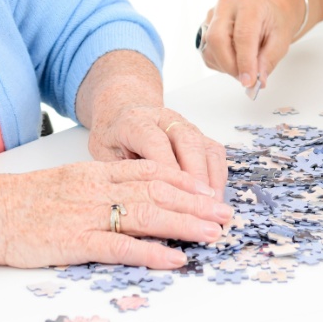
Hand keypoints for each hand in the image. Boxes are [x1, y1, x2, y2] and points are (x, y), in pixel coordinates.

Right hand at [0, 159, 232, 269]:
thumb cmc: (19, 202)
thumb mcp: (64, 184)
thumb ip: (97, 188)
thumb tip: (130, 200)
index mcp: (94, 172)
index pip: (150, 170)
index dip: (184, 180)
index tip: (209, 190)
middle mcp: (96, 188)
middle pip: (158, 191)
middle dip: (196, 203)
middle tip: (226, 214)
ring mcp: (86, 213)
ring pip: (147, 214)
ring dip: (185, 224)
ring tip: (213, 234)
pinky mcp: (74, 240)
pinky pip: (120, 246)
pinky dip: (151, 252)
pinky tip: (174, 258)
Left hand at [86, 104, 228, 200]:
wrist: (122, 113)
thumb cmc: (113, 139)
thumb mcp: (104, 156)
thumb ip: (120, 176)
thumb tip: (135, 208)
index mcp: (135, 123)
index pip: (155, 142)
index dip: (166, 169)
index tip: (172, 196)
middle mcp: (165, 119)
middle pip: (188, 142)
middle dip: (196, 177)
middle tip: (200, 208)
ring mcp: (185, 126)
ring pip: (206, 147)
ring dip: (211, 179)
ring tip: (211, 209)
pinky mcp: (199, 135)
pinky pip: (215, 153)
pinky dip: (218, 176)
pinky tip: (214, 198)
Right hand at [196, 0, 301, 95]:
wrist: (264, 11)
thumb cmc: (272, 22)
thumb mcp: (281, 39)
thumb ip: (268, 60)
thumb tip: (257, 80)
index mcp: (249, 2)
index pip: (243, 35)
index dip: (245, 62)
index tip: (249, 81)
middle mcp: (226, 5)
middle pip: (217, 39)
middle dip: (230, 66)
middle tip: (245, 78)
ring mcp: (212, 15)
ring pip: (209, 49)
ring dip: (226, 66)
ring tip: (244, 65)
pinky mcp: (204, 27)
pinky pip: (206, 53)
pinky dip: (220, 63)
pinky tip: (235, 58)